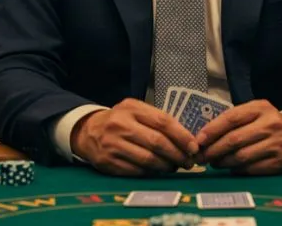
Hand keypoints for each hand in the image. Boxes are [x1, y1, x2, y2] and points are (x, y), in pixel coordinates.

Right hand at [70, 98, 198, 176]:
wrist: (88, 131)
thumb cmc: (120, 120)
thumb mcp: (135, 111)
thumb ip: (157, 120)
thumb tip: (185, 139)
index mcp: (132, 108)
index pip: (162, 121)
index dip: (181, 136)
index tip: (194, 147)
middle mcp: (121, 125)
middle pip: (157, 142)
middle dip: (177, 154)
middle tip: (188, 162)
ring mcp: (113, 144)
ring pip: (148, 159)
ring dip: (166, 166)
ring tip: (175, 167)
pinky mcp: (108, 162)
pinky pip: (136, 171)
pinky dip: (151, 173)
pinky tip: (158, 171)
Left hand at [195, 100, 281, 174]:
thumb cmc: (268, 123)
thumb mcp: (254, 112)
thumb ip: (233, 120)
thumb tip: (205, 137)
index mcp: (260, 108)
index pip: (231, 118)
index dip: (212, 130)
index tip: (198, 140)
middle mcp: (270, 124)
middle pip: (234, 139)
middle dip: (213, 150)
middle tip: (201, 157)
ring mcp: (276, 143)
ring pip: (241, 156)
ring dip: (223, 162)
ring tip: (214, 163)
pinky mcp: (280, 162)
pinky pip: (252, 168)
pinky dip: (237, 169)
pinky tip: (231, 168)